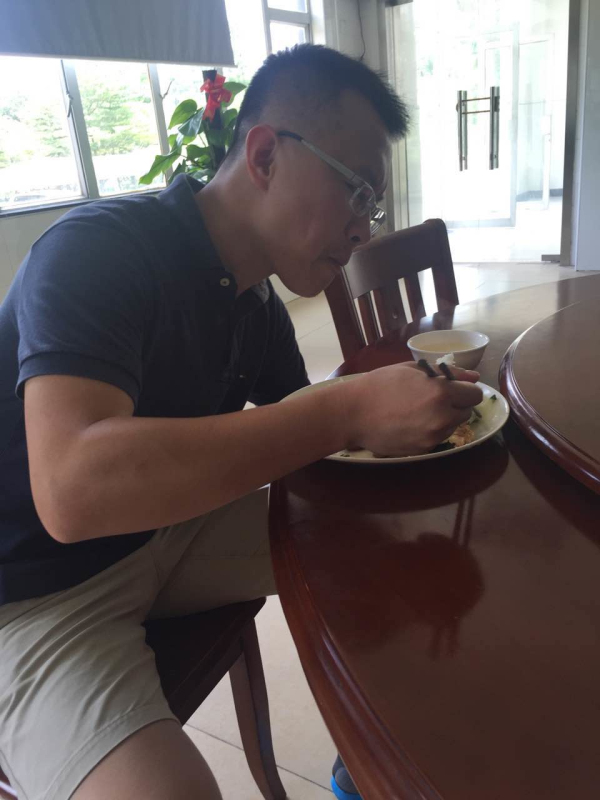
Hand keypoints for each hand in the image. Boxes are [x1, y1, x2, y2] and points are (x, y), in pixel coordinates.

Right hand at [342, 361, 482, 456]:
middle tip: (433, 398)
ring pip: (453, 426)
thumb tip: (474, 377)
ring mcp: (434, 436)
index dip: (464, 389)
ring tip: (419, 411)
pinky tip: (411, 422)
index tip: (452, 388)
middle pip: (467, 412)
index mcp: (442, 392)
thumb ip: (448, 373)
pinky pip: (438, 437)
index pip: (474, 394)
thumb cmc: (380, 384)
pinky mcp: (424, 449)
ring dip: (445, 418)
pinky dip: (431, 430)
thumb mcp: (413, 369)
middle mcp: (443, 416)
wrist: (353, 413)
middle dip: (456, 404)